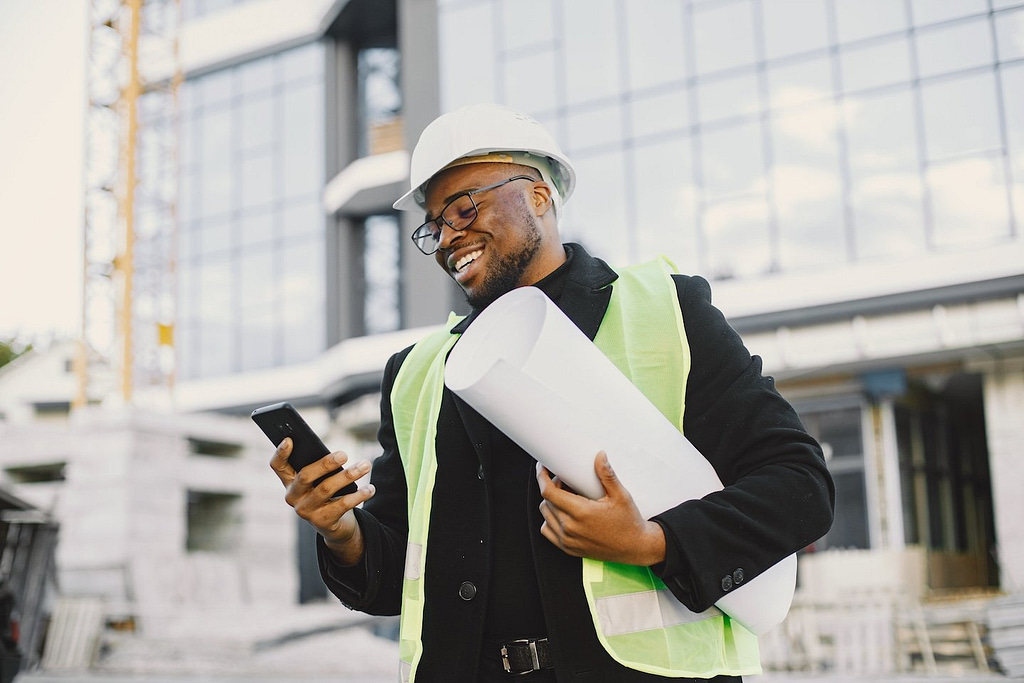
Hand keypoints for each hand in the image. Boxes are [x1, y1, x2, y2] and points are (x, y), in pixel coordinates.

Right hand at [269, 437, 375, 565]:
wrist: (335, 525)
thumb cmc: (327, 493)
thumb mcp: (320, 479)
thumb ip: (320, 466)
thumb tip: (337, 455)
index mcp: (289, 481)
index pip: (277, 466)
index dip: (280, 453)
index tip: (289, 439)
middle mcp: (293, 497)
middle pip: (305, 475)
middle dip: (326, 463)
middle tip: (344, 454)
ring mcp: (306, 511)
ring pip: (326, 488)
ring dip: (348, 475)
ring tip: (365, 465)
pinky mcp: (323, 521)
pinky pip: (342, 504)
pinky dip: (359, 494)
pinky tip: (370, 488)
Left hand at [537, 452, 665, 565]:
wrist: (635, 548)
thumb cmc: (628, 521)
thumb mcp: (621, 495)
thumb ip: (607, 475)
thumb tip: (599, 456)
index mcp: (581, 513)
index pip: (549, 492)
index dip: (542, 477)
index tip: (543, 468)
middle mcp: (571, 528)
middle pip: (546, 502)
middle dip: (551, 487)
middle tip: (565, 481)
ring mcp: (568, 541)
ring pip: (545, 516)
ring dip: (551, 503)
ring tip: (566, 496)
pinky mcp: (569, 549)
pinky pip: (547, 531)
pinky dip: (550, 520)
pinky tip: (563, 513)